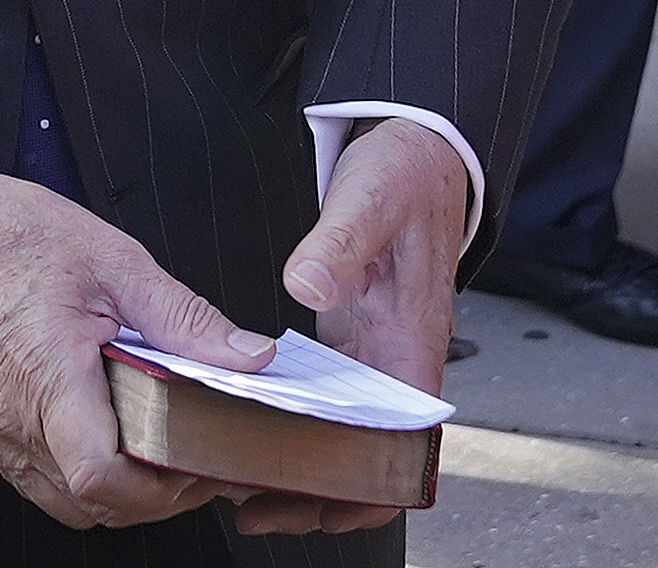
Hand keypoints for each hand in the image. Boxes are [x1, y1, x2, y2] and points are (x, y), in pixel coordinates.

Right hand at [0, 171, 271, 530]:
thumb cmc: (15, 236)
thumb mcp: (116, 263)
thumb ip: (186, 320)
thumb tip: (249, 358)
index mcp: (47, 376)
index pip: (102, 478)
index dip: (159, 489)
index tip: (196, 464)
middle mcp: (11, 419)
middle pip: (90, 505)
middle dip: (151, 498)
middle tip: (192, 461)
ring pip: (63, 501)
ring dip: (115, 492)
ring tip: (154, 449)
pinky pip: (36, 477)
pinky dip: (78, 473)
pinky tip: (106, 433)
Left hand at [229, 119, 466, 537]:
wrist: (421, 146)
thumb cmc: (405, 172)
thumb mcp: (370, 197)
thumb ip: (339, 242)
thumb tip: (305, 287)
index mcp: (414, 340)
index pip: (404, 446)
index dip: (367, 489)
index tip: (317, 512)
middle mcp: (398, 357)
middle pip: (366, 454)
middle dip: (315, 492)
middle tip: (248, 505)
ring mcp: (376, 350)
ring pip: (343, 432)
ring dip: (299, 463)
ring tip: (236, 480)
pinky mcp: (353, 336)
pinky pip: (328, 399)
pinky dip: (294, 421)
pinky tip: (249, 422)